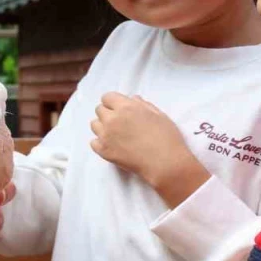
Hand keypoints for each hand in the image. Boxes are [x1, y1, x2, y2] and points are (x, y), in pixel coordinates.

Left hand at [90, 92, 209, 207]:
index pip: (107, 97)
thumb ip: (142, 104)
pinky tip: (112, 145)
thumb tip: (132, 99)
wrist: (164, 163)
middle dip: (108, 113)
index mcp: (126, 107)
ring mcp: (106, 136)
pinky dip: (100, 142)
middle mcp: (112, 119)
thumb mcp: (158, 114)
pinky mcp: (104, 151)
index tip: (119, 108)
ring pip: (94, 125)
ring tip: (116, 134)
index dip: (113, 102)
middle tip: (120, 122)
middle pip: (99, 110)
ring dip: (102, 126)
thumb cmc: (166, 138)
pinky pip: (93, 142)